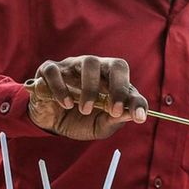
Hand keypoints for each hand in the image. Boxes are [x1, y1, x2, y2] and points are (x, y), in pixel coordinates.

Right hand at [28, 56, 147, 141]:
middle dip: (118, 87)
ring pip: (89, 62)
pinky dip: (61, 88)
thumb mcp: (99, 126)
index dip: (135, 98)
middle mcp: (95, 69)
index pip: (131, 84)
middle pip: (115, 64)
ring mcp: (73, 66)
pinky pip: (57, 71)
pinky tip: (65, 104)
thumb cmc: (78, 120)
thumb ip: (114, 121)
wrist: (49, 123)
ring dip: (90, 88)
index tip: (139, 116)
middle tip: (114, 110)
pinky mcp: (50, 70)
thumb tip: (132, 115)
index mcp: (111, 80)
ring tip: (85, 110)